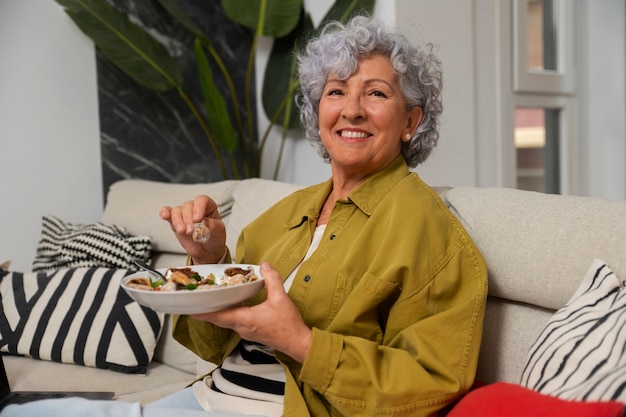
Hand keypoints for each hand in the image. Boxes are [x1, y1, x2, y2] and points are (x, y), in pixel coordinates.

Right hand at [159, 195, 226, 263]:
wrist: (208, 251)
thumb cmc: (214, 238)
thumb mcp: (219, 231)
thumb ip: (212, 225)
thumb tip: (203, 221)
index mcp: (208, 207)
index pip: (202, 200)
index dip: (199, 208)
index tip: (198, 219)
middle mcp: (195, 208)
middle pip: (188, 206)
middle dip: (188, 219)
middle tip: (190, 231)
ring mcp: (184, 215)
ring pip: (177, 210)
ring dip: (178, 221)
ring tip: (182, 231)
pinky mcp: (175, 222)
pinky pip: (168, 213)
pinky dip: (165, 213)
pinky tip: (165, 215)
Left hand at [192, 262, 311, 362]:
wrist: (297, 343)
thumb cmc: (288, 324)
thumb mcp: (281, 298)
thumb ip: (272, 280)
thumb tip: (265, 266)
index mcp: (244, 319)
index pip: (217, 315)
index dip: (202, 312)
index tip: (190, 308)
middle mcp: (241, 327)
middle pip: (218, 319)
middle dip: (205, 311)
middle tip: (195, 302)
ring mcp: (246, 331)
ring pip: (225, 321)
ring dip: (216, 312)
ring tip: (209, 301)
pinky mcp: (251, 331)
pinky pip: (233, 322)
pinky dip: (227, 314)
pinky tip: (231, 306)